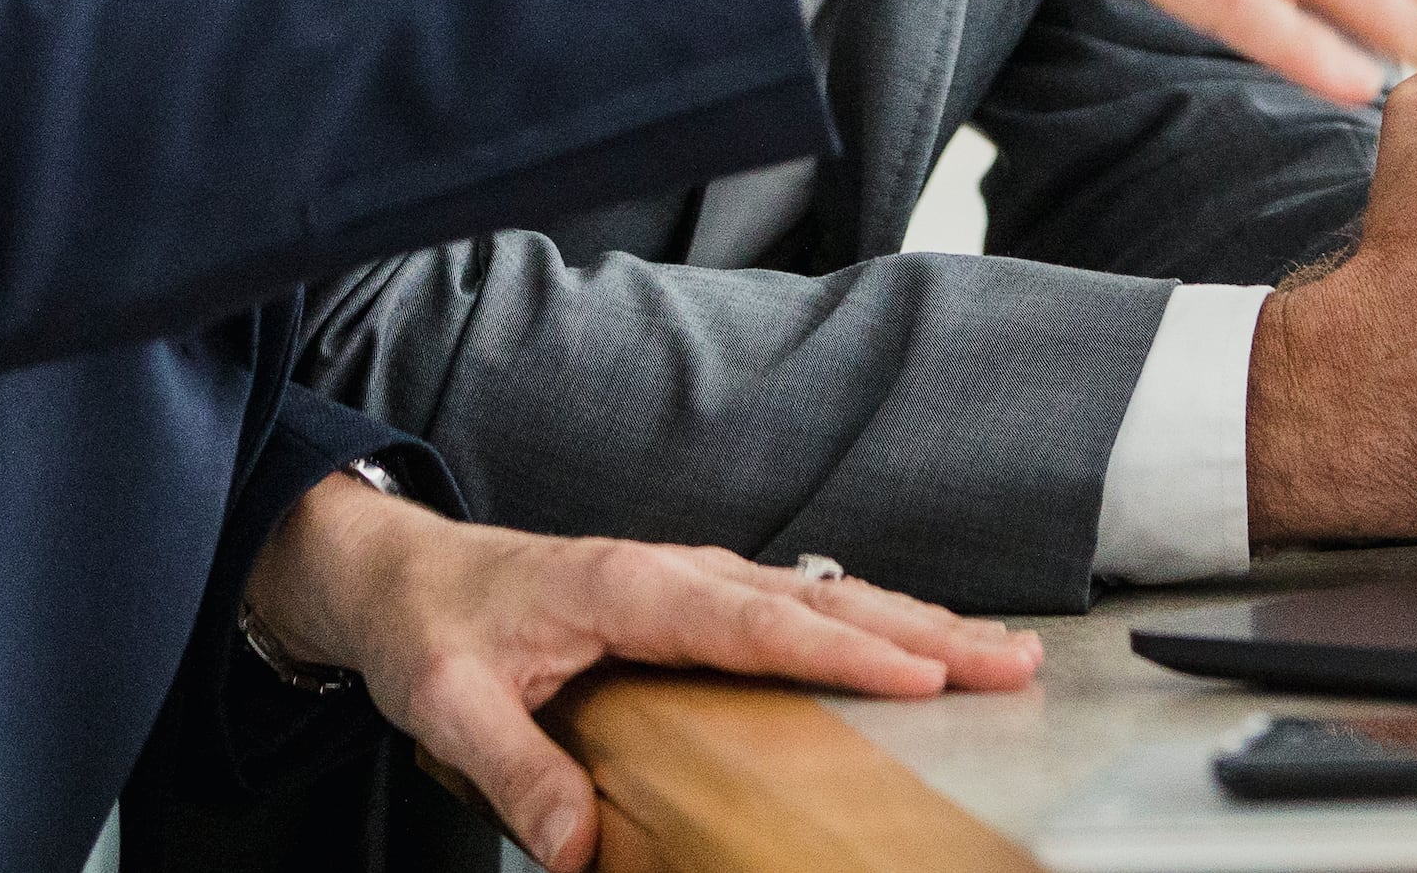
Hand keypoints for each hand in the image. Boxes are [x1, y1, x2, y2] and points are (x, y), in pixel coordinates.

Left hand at [243, 477, 1040, 872]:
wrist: (406, 576)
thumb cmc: (434, 630)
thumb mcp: (448, 706)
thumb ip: (515, 771)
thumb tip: (577, 847)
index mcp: (630, 587)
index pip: (756, 623)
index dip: (842, 652)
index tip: (923, 675)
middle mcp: (679, 572)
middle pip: (820, 600)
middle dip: (923, 630)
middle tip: (1010, 661)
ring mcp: (695, 579)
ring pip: (825, 596)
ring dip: (914, 622)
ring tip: (998, 653)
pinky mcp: (698, 598)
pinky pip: (801, 607)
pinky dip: (870, 624)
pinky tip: (916, 648)